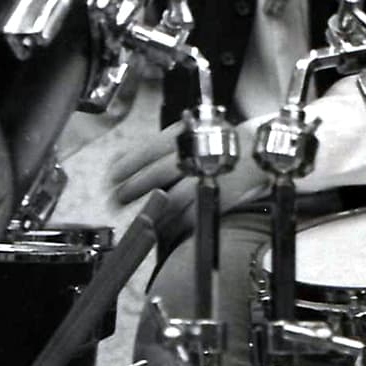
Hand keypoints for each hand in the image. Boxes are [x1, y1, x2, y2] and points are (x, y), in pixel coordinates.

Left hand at [109, 121, 267, 251]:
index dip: (128, 165)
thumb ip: (156, 148)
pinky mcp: (217, 197)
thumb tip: (118, 160)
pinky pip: (190, 217)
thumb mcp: (185, 135)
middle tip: (117, 199)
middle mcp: (194, 155)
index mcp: (184, 136)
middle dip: (133, 189)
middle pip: (157, 175)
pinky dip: (174, 226)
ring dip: (151, 212)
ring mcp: (207, 177)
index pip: (149, 150)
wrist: (253, 152)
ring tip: (138, 218)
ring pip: (172, 200)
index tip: (111, 176)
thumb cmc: (212, 143)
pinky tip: (163, 230)